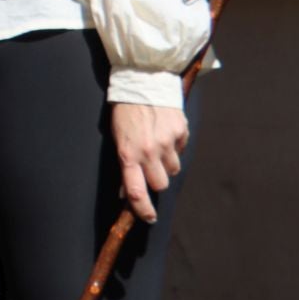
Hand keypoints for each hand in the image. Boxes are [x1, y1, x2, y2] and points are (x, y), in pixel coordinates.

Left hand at [112, 102, 187, 223]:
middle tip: (151, 168)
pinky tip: (166, 133)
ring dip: (167, 163)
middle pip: (161, 184)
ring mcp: (167, 142)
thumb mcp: (117, 137)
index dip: (143, 209)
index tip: (149, 218)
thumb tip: (125, 191)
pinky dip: (175, 146)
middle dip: (157, 180)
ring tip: (157, 145)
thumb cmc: (124, 111)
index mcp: (128, 153)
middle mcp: (149, 151)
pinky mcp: (181, 132)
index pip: (136, 191)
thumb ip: (124, 163)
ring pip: (174, 168)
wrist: (141, 81)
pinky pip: (182, 149)